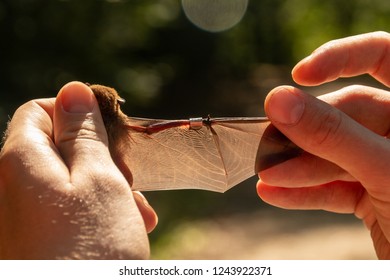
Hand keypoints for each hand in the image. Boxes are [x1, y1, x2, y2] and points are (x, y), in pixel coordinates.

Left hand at [0, 82, 157, 258]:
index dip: (77, 114)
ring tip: (139, 212)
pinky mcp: (38, 237)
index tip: (111, 133)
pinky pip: (66, 209)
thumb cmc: (91, 245)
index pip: (40, 110)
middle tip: (131, 181)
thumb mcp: (99, 178)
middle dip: (102, 160)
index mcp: (20, 160)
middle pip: (58, 148)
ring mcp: (24, 214)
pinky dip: (96, 211)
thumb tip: (75, 89)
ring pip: (69, 181)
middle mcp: (12, 185)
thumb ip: (83, 131)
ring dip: (108, 188)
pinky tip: (126, 227)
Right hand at [257, 31, 389, 258]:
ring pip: (335, 154)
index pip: (385, 56)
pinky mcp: (371, 195)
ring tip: (266, 176)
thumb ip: (333, 135)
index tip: (300, 74)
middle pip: (345, 116)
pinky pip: (334, 188)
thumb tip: (278, 100)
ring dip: (298, 168)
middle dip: (306, 135)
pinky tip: (273, 194)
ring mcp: (385, 164)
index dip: (343, 56)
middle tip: (269, 145)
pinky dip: (304, 194)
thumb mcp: (384, 170)